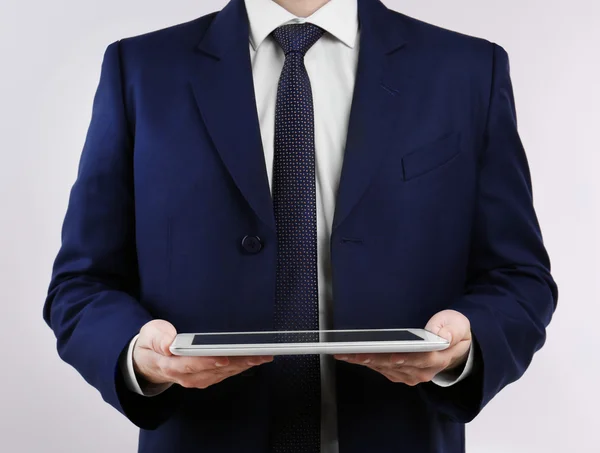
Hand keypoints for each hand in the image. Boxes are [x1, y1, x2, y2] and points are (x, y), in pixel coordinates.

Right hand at [133, 320, 272, 388]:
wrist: (149, 362)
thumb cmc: (152, 344)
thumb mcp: (149, 335)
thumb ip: (159, 338)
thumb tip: (170, 343)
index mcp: (170, 365)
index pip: (191, 364)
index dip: (209, 361)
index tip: (225, 356)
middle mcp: (186, 376)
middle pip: (214, 370)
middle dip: (236, 362)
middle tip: (255, 354)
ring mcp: (197, 379)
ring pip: (223, 373)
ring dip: (243, 366)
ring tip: (261, 356)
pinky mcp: (206, 378)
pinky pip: (225, 374)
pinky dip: (240, 367)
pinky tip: (253, 359)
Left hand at [334, 310, 471, 385]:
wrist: (456, 348)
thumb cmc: (453, 333)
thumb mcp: (458, 326)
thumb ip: (451, 330)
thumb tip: (441, 336)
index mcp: (437, 358)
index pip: (417, 359)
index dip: (401, 358)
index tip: (389, 355)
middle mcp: (422, 371)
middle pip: (394, 365)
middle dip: (373, 358)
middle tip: (353, 352)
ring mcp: (411, 375)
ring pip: (385, 368)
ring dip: (365, 361)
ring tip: (347, 354)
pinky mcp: (401, 374)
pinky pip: (382, 370)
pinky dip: (368, 363)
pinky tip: (354, 357)